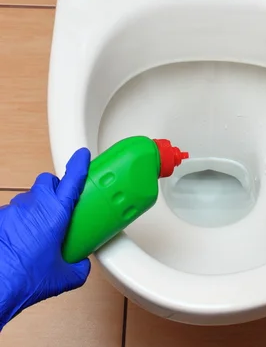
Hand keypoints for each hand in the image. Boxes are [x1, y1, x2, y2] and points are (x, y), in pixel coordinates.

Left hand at [0, 148, 90, 329]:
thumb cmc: (24, 280)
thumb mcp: (61, 278)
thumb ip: (78, 268)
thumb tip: (82, 266)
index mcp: (56, 212)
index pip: (71, 178)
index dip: (79, 164)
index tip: (82, 155)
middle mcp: (34, 205)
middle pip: (47, 181)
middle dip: (55, 188)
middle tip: (59, 206)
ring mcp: (13, 210)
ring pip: (28, 199)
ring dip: (35, 209)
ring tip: (37, 232)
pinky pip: (12, 214)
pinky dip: (18, 223)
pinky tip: (19, 242)